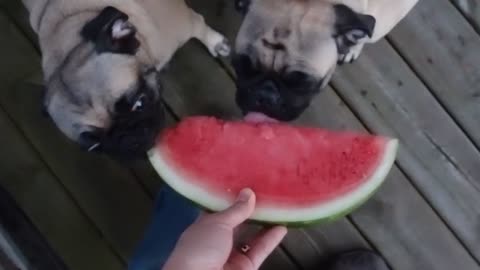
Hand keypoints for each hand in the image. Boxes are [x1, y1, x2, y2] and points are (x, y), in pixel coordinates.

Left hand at [163, 189, 287, 269]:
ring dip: (263, 224)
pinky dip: (271, 240)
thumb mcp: (217, 223)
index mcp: (203, 227)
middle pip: (237, 223)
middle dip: (249, 210)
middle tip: (266, 193)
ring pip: (250, 237)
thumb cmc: (201, 248)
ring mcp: (232, 255)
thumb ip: (236, 210)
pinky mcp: (246, 267)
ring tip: (277, 207)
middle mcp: (217, 241)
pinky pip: (260, 251)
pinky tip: (282, 227)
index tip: (245, 183)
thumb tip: (248, 192)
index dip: (231, 198)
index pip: (218, 210)